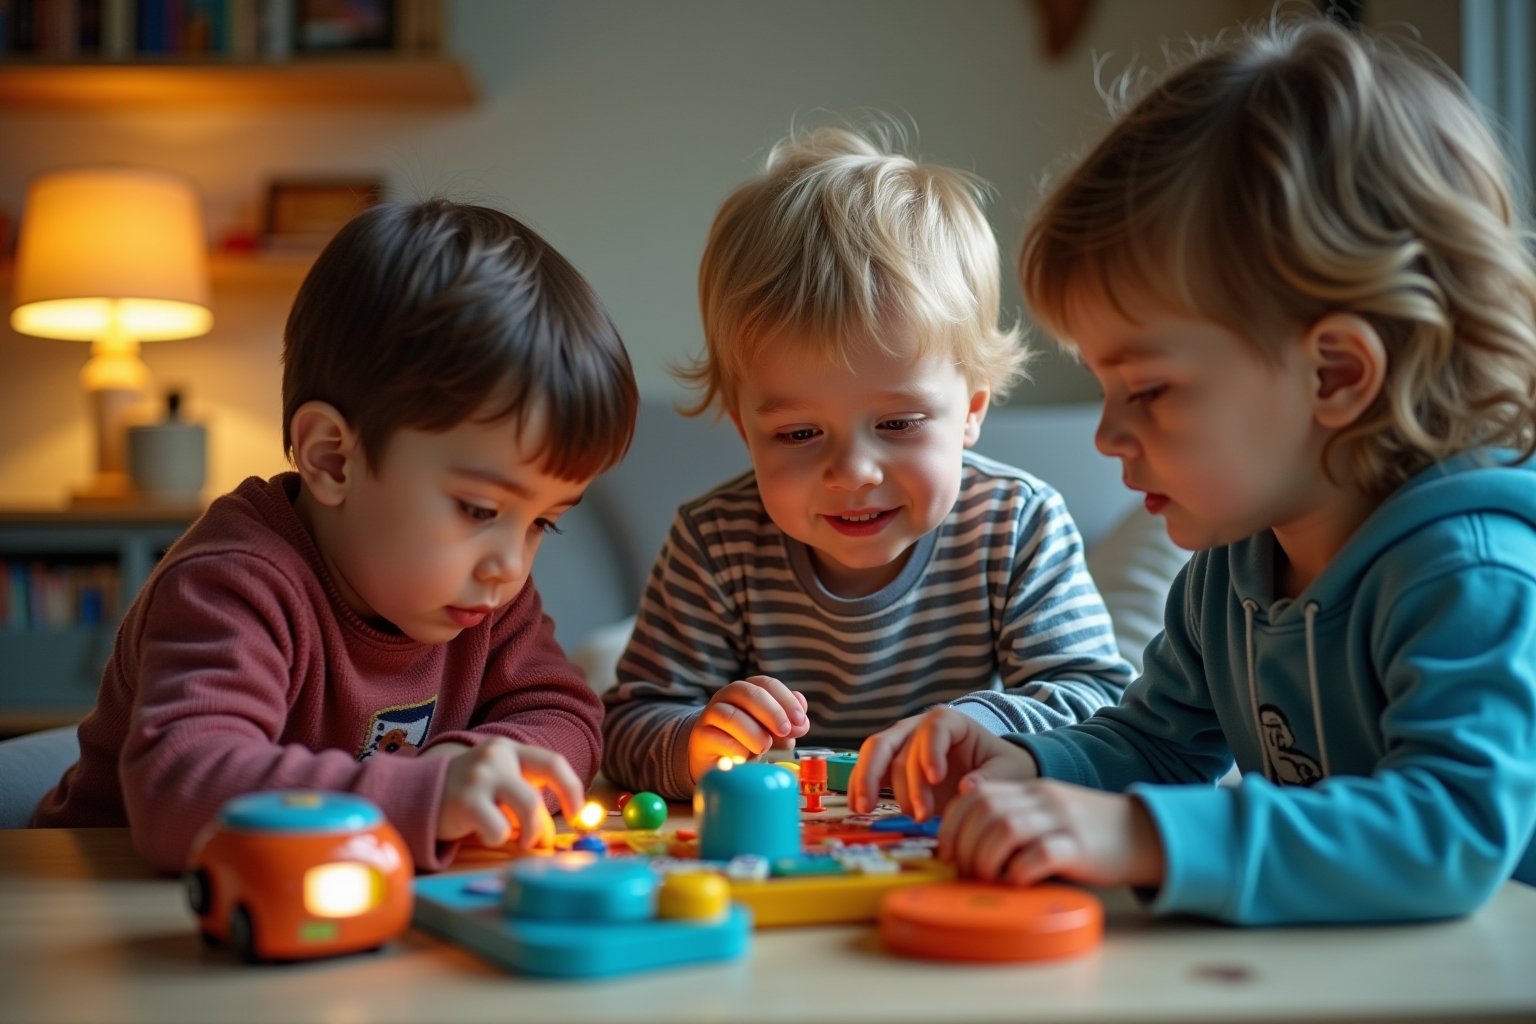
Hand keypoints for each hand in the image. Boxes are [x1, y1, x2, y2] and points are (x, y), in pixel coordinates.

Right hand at [435, 737, 584, 850]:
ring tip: (512, 839)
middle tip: (535, 842)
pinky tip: (481, 831)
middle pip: (537, 798)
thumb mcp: (498, 784)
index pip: (553, 763)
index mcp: (510, 749)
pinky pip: (498, 830)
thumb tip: (551, 835)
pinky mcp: (465, 800)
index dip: (572, 789)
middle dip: (542, 829)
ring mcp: (480, 777)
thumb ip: (526, 798)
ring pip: (527, 811)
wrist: (416, 792)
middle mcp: (496, 758)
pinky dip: (496, 839)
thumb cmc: (468, 792)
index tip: (577, 814)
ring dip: (527, 835)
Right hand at [689, 675, 808, 782]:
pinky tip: (744, 757)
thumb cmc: (747, 741)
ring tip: (764, 747)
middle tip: (785, 731)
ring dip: (753, 732)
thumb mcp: (771, 732)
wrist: (714, 759)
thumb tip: (801, 723)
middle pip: (748, 692)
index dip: (786, 700)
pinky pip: (716, 738)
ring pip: (729, 715)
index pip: (767, 684)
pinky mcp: (700, 736)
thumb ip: (787, 725)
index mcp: (748, 690)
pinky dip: (735, 748)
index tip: (800, 720)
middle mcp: (727, 697)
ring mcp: (711, 714)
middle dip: (772, 712)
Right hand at [848, 706, 1037, 817]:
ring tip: (869, 810)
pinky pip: (867, 769)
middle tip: (915, 812)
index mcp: (951, 722)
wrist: (989, 772)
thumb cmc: (999, 767)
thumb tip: (967, 788)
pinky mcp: (889, 765)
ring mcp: (900, 744)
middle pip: (896, 741)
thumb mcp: (1006, 771)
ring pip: (876, 753)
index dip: (931, 750)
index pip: (935, 727)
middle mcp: (919, 727)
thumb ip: (990, 778)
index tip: (937, 778)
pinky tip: (857, 806)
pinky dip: (859, 785)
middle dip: (901, 778)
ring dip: (871, 782)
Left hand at [939, 778, 1165, 888]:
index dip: (952, 825)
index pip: (974, 796)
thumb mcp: (1046, 816)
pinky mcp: (1080, 847)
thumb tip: (966, 852)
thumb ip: (1013, 822)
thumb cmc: (1087, 833)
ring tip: (988, 879)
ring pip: (1005, 828)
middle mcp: (1041, 799)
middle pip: (984, 810)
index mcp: (1028, 790)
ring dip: (986, 858)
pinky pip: (1040, 854)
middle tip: (965, 871)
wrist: (1143, 833)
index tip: (946, 853)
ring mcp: (1061, 820)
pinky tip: (1017, 882)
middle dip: (963, 845)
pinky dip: (1019, 871)